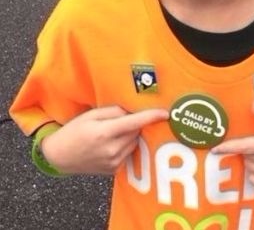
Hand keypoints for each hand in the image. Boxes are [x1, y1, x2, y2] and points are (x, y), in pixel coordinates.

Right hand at [42, 106, 168, 174]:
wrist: (58, 156)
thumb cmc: (74, 131)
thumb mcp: (91, 115)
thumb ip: (114, 112)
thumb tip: (133, 112)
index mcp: (104, 133)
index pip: (134, 123)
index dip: (151, 117)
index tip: (165, 113)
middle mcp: (111, 149)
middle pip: (136, 132)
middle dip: (134, 124)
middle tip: (121, 121)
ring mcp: (113, 162)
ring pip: (135, 143)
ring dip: (131, 136)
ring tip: (115, 133)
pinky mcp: (114, 170)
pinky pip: (129, 153)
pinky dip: (126, 146)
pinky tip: (112, 145)